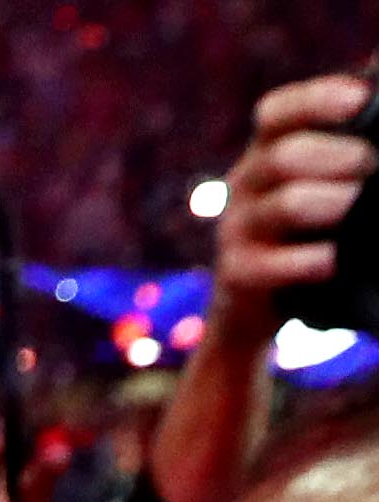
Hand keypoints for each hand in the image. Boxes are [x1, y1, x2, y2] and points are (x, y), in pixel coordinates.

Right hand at [199, 73, 376, 340]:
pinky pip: (268, 265)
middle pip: (284, 156)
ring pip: (284, 205)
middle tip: (371, 164)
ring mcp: (236, 229)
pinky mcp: (236, 273)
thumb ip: (349, 141)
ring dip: (332, 203)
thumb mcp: (319, 179)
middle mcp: (245, 184)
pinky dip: (309, 261)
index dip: (316, 101)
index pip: (277, 112)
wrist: (259, 303)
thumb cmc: (307, 228)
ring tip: (355, 207)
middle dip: (338, 156)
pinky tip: (334, 260)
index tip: (360, 99)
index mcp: (266, 151)